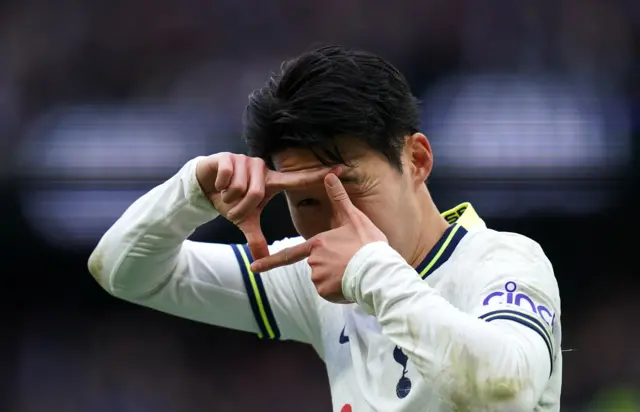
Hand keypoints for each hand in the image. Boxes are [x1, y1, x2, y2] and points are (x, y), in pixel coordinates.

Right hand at [196, 153, 331, 259]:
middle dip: (241, 207)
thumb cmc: (231, 201)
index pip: (298, 179)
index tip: (341, 168)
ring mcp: (245, 161)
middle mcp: (262, 168)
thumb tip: (260, 260)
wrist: (204, 187)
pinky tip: (218, 185)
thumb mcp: (245, 220)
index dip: (318, 174)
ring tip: (226, 195)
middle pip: (256, 194)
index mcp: (271, 182)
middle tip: (234, 208)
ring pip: (241, 188)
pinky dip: (220, 187)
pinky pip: (228, 178)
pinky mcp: (228, 157)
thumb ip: (255, 237)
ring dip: (229, 199)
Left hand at [250, 173, 387, 301]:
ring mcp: (318, 278)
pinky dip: (338, 290)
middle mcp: (313, 261)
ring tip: (353, 271)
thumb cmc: (368, 244)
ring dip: (335, 278)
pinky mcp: (326, 292)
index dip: (268, 262)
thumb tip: (329, 175)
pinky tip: (352, 283)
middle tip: (350, 261)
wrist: (379, 271)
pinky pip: (329, 292)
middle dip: (330, 265)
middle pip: (316, 264)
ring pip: (323, 279)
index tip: (253, 268)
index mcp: (317, 243)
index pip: (288, 254)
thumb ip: (339, 198)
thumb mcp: (354, 218)